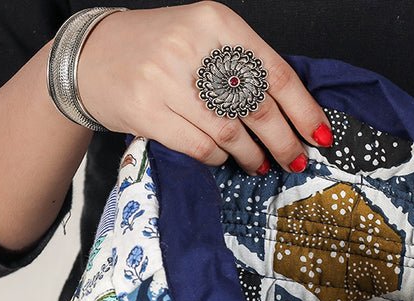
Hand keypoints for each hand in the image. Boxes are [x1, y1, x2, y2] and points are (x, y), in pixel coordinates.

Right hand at [76, 1, 332, 173]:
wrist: (92, 57)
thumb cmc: (160, 52)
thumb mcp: (205, 39)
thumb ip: (244, 67)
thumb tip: (294, 116)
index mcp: (217, 22)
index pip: (276, 73)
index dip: (304, 111)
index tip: (321, 136)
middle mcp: (194, 46)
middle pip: (257, 107)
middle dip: (284, 142)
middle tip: (295, 161)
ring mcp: (168, 79)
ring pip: (231, 133)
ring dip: (251, 156)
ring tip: (258, 164)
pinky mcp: (148, 110)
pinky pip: (202, 147)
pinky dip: (219, 159)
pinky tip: (224, 159)